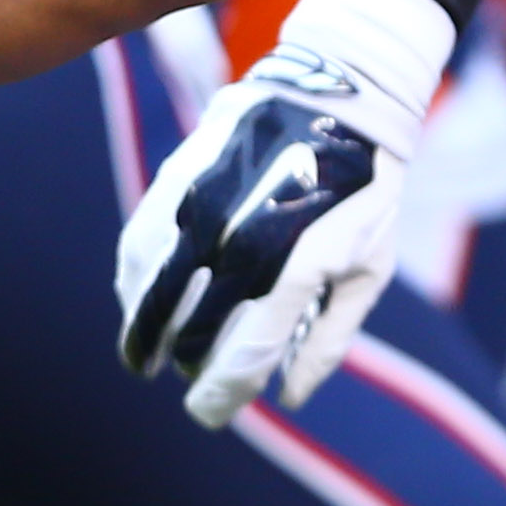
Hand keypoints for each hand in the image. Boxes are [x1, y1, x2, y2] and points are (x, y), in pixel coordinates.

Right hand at [118, 0, 447, 427]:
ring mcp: (199, 210)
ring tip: (148, 354)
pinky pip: (138, 248)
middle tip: (192, 381)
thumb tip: (289, 395)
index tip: (209, 414)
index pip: (238, 360)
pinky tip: (141, 300)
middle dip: (186, 368)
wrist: (338, 91)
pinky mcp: (175, 181)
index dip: (219, 399)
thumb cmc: (366, 187)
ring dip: (145, 332)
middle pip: (187, 334)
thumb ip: (329, 337)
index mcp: (290, 271)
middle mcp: (235, 245)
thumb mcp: (369, 266)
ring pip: (148, 294)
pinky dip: (136, 284)